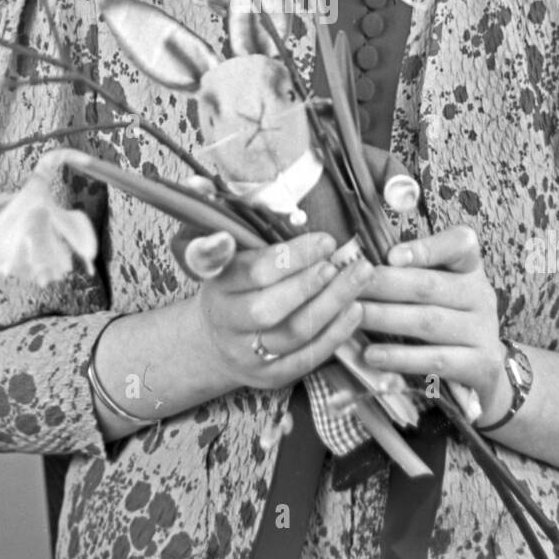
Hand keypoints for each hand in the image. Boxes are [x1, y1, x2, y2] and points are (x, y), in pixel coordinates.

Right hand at [172, 228, 372, 390]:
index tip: (324, 240)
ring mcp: (248, 353)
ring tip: (360, 276)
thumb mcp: (222, 249)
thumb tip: (198, 182)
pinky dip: (335, 333)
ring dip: (332, 303)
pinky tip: (356, 308)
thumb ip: (220, 217)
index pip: (251, 271)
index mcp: (217, 284)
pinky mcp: (270, 376)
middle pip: (268, 308)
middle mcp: (227, 321)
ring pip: (292, 333)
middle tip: (342, 260)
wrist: (218, 341)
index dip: (289, 257)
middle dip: (311, 283)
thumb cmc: (233, 283)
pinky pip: (307, 357)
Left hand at [356, 224, 508, 419]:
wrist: (482, 368)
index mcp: (469, 268)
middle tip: (350, 285)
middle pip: (430, 285)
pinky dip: (401, 358)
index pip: (460, 244)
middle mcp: (481, 295)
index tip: (390, 255)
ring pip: (428, 321)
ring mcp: (483, 331)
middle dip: (385, 284)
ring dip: (385, 318)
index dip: (426, 248)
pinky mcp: (481, 365)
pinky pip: (436, 360)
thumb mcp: (436, 287)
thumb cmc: (445, 317)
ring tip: (354, 316)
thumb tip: (359, 265)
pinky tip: (371, 354)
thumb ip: (406, 271)